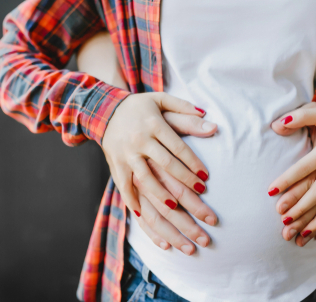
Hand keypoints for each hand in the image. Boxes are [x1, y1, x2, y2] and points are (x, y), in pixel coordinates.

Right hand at [102, 92, 210, 224]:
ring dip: (161, 195)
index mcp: (154, 124)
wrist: (105, 109)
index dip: (193, 162)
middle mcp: (139, 140)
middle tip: (201, 193)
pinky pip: (124, 186)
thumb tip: (210, 122)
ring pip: (145, 179)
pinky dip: (131, 201)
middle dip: (185, 180)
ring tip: (176, 209)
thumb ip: (185, 110)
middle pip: (165, 165)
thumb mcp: (162, 100)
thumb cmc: (140, 107)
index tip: (206, 176)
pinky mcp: (115, 164)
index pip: (178, 147)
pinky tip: (142, 215)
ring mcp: (126, 154)